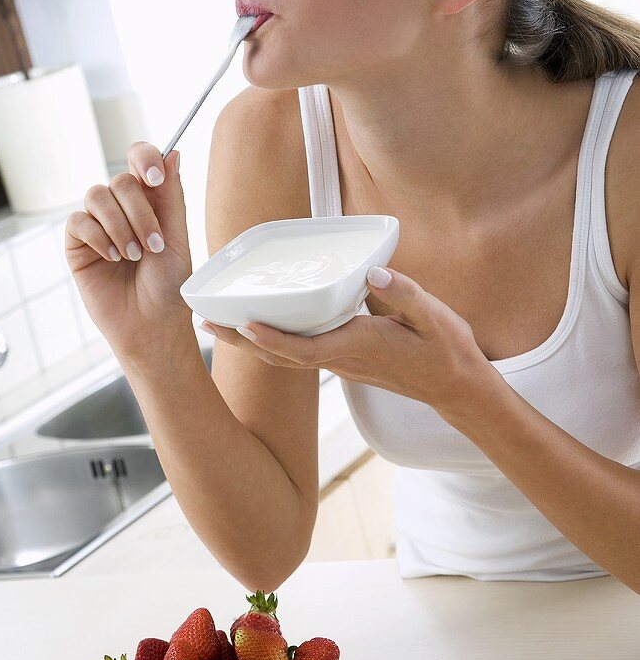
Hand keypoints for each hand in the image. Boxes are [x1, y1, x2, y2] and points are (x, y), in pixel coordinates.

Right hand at [65, 142, 193, 354]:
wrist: (152, 325)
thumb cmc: (168, 286)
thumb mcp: (177, 238)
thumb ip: (171, 196)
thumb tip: (173, 152)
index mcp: (149, 200)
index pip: (139, 159)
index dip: (144, 158)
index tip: (155, 178)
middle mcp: (121, 208)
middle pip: (120, 181)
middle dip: (139, 212)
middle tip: (153, 245)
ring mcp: (97, 224)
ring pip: (97, 196)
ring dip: (119, 226)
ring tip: (132, 256)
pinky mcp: (77, 244)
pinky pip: (78, 221)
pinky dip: (99, 237)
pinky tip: (113, 258)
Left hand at [199, 265, 489, 415]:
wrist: (455, 385)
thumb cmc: (444, 349)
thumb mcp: (433, 316)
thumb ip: (403, 295)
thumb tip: (373, 274)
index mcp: (358, 346)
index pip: (305, 347)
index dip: (272, 338)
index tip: (241, 325)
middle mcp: (341, 358)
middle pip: (280, 355)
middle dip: (240, 341)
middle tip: (203, 322)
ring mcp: (340, 363)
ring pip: (284, 357)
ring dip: (247, 343)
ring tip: (214, 326)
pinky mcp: (343, 360)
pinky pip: (298, 354)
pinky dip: (270, 342)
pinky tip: (256, 328)